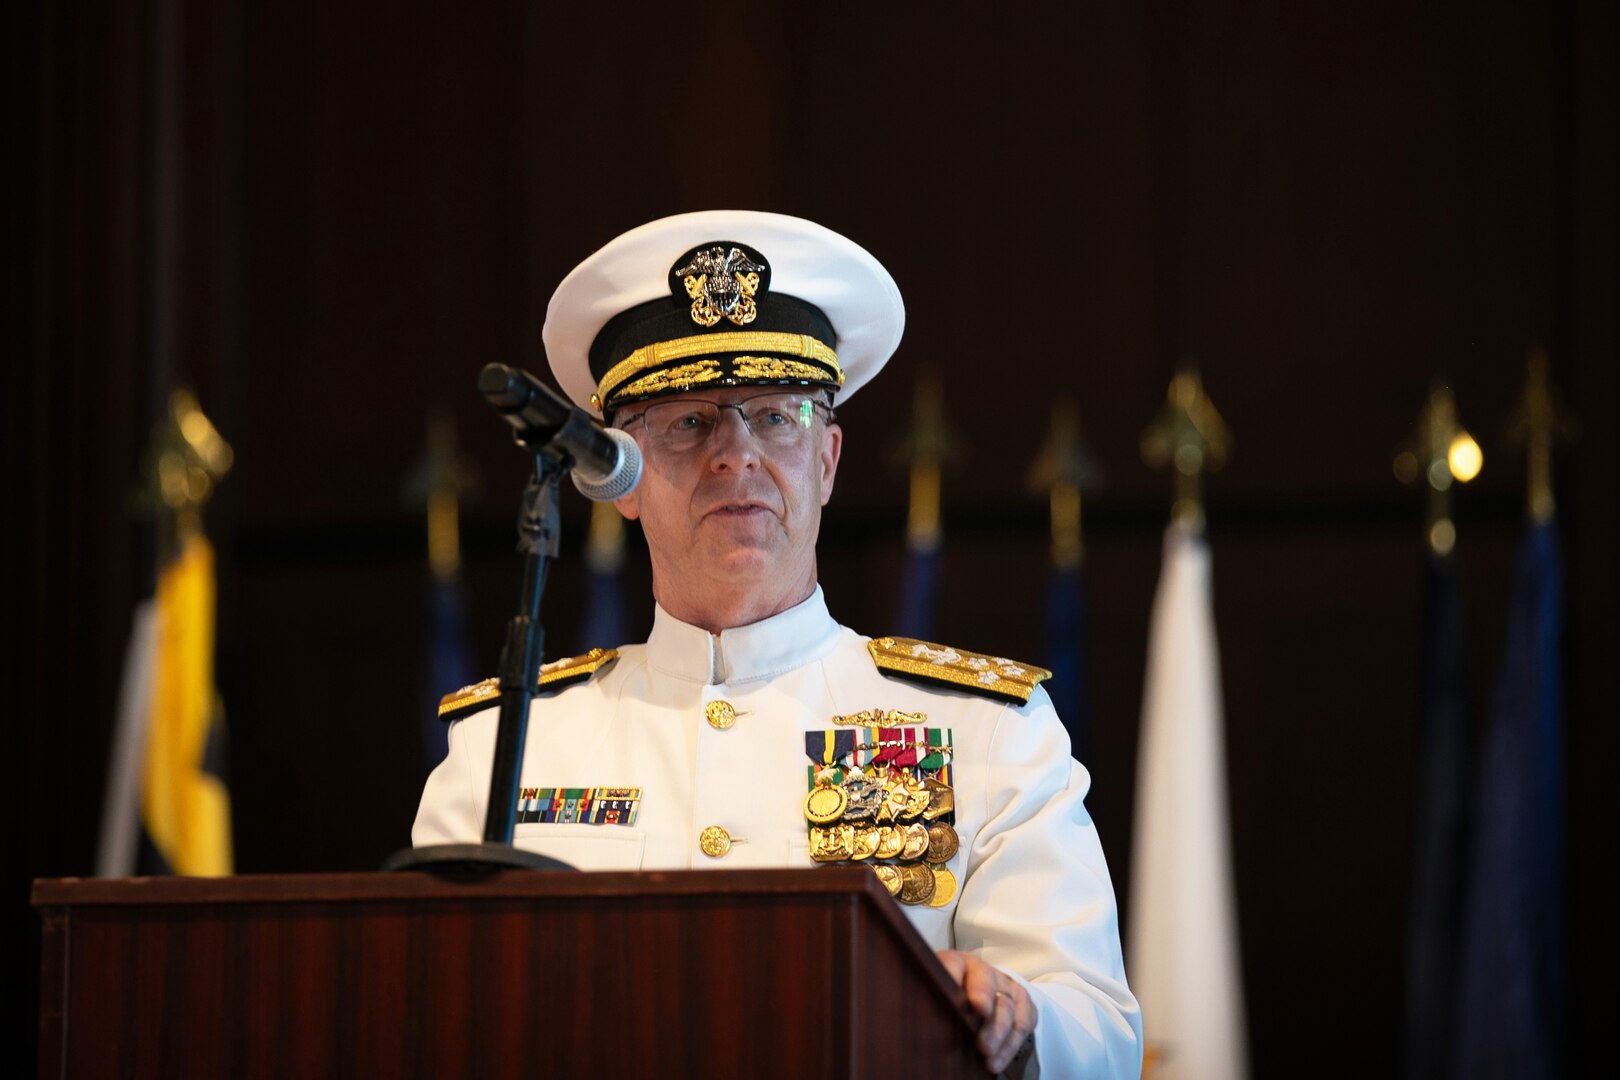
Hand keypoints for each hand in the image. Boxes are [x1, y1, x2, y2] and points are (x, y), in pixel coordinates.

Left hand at [936, 949, 1035, 1074]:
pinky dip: (1010, 1045)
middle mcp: (983, 971)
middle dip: (987, 1016)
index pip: (954, 964)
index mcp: (956, 963)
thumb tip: (917, 1018)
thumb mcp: (934, 994)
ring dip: (999, 1035)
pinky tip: (998, 1061)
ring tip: (987, 1056)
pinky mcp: (1022, 1002)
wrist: (976, 992)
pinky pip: (1022, 1023)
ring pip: (1008, 1007)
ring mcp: (1005, 985)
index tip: (971, 1005)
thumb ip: (928, 999)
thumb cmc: (949, 997)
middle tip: (982, 1043)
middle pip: (988, 986)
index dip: (956, 979)